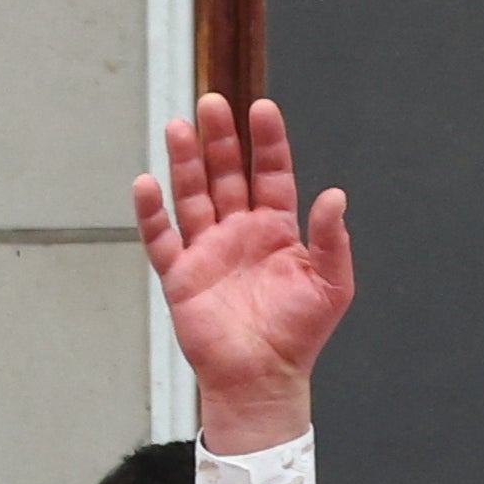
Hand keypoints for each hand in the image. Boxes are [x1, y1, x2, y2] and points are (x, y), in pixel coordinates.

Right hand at [131, 95, 354, 454]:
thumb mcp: (331, 286)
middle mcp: (239, 231)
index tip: (263, 109)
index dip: (268, 142)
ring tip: (179, 127)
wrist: (264, 379)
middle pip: (227, 174)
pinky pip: (161, 238)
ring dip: (185, 162)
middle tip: (213, 104)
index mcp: (277, 230)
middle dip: (221, 139)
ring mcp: (207, 250)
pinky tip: (147, 184)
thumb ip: (334, 241)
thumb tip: (335, 196)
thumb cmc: (299, 334)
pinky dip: (153, 213)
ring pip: (192, 195)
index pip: (271, 174)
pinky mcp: (180, 275)